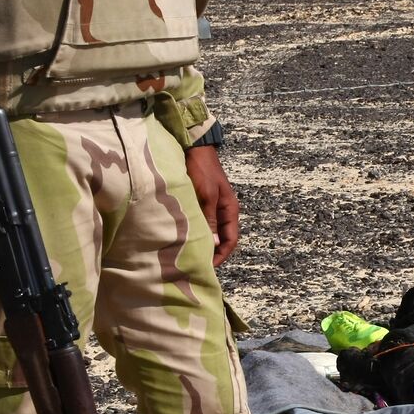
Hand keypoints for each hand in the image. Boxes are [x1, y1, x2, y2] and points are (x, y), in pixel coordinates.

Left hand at [184, 144, 239, 265]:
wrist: (194, 147)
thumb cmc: (203, 170)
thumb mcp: (206, 195)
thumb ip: (209, 218)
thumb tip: (214, 243)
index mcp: (230, 210)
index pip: (231, 240)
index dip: (222, 255)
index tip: (208, 266)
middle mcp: (223, 211)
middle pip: (221, 238)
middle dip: (211, 252)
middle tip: (196, 263)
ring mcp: (212, 207)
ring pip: (210, 231)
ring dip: (202, 242)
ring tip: (188, 253)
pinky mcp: (200, 203)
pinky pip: (200, 222)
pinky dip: (195, 231)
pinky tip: (183, 236)